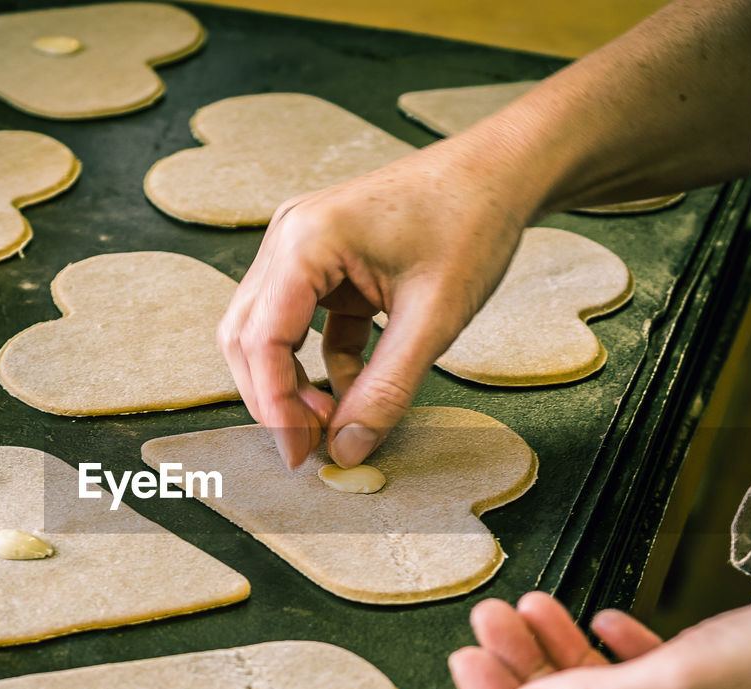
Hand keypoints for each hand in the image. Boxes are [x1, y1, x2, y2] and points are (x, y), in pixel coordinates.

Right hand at [217, 132, 539, 468]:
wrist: (501, 172)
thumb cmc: (471, 222)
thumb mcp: (433, 320)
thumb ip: (386, 390)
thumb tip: (347, 450)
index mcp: (306, 241)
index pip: (262, 340)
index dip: (275, 406)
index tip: (300, 453)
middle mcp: (290, 238)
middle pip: (250, 337)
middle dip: (275, 397)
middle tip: (310, 447)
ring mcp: (302, 248)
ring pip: (270, 332)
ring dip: (293, 382)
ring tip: (333, 420)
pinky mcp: (325, 262)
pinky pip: (305, 324)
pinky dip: (322, 363)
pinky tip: (355, 390)